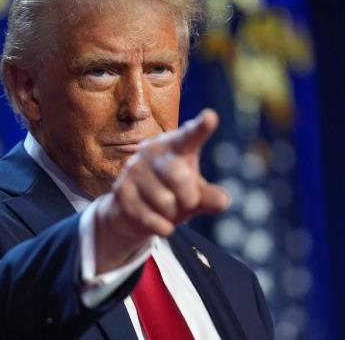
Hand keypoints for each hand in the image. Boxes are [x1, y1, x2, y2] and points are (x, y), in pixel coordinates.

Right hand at [93, 109, 229, 272]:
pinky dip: (162, 227)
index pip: (190, 136)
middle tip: (185, 202)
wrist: (130, 212)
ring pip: (166, 203)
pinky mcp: (121, 192)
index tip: (210, 117)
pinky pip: (152, 218)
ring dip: (172, 214)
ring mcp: (134, 170)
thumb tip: (223, 200)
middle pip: (180, 178)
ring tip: (164, 208)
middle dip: (189, 199)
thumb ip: (209, 196)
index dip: (200, 128)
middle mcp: (153, 151)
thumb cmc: (170, 195)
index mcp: (175, 145)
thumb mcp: (194, 194)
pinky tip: (156, 221)